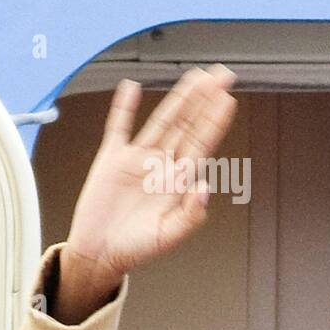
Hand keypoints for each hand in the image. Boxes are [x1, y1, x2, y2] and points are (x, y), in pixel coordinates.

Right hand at [64, 64, 238, 281]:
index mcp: (180, 181)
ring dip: (179, 98)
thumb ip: (191, 214)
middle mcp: (163, 165)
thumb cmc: (137, 247)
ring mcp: (138, 158)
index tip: (228, 100)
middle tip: (222, 75)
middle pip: (189, 124)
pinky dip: (124, 107)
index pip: (203, 143)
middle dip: (205, 100)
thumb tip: (205, 186)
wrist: (101, 253)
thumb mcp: (170, 235)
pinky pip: (118, 126)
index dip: (215, 121)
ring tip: (195, 77)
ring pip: (162, 120)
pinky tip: (132, 88)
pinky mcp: (111, 158)